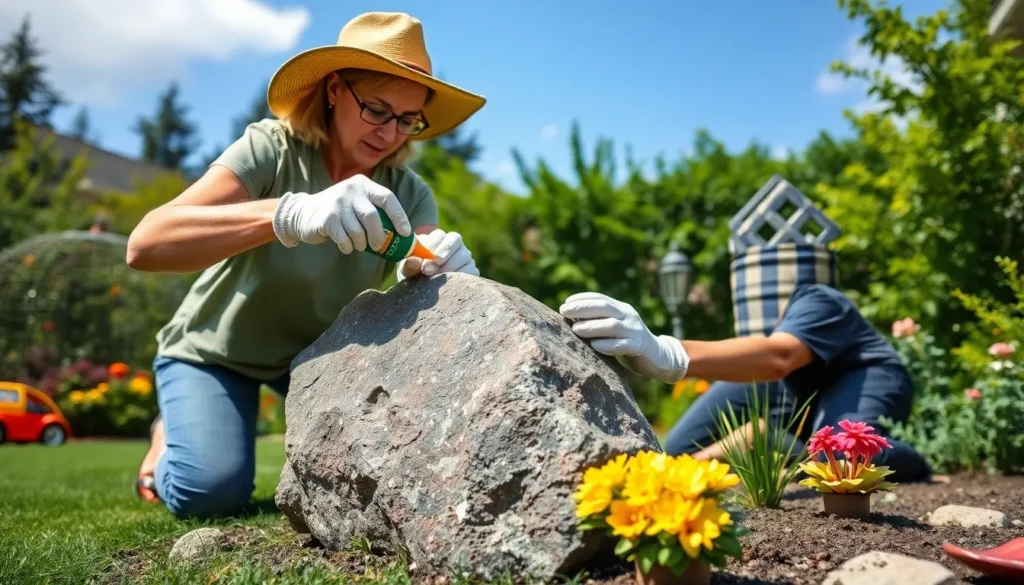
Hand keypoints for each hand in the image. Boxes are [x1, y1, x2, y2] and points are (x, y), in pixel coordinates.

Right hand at [272, 174, 410, 252]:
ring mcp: (337, 202)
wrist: (304, 213)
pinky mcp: (326, 218)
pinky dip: (348, 247)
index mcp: (363, 184)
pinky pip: (344, 239)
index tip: (405, 233)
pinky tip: (345, 245)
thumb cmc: (340, 213)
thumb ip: (377, 213)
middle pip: (373, 217)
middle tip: (378, 245)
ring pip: (358, 231)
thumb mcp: (358, 204)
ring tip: (357, 244)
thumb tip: (404, 237)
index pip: (387, 198)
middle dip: (378, 236)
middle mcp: (351, 189)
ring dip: (361, 243)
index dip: (399, 216)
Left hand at [398, 229, 478, 280]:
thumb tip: (413, 261)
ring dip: (450, 266)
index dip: (432, 246)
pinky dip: (461, 276)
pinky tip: (449, 284)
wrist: (425, 291)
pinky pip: (471, 270)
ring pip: (464, 255)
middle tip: (429, 269)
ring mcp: (464, 256)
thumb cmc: (415, 274)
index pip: (439, 235)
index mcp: (437, 239)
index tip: (423, 261)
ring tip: (437, 278)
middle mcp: (453, 244)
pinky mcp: (472, 270)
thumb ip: (408, 265)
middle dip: (443, 252)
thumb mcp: (408, 270)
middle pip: (455, 239)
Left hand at [559, 292, 688, 382]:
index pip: (601, 298)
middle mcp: (629, 316)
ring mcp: (635, 331)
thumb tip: (571, 319)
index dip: (583, 298)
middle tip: (564, 312)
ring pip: (612, 325)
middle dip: (582, 308)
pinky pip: (622, 345)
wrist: (656, 356)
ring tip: (575, 329)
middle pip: (604, 308)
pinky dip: (607, 345)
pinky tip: (594, 346)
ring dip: (591, 326)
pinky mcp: (639, 347)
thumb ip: (599, 321)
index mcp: (622, 309)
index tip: (566, 302)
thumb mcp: (614, 328)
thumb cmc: (627, 342)